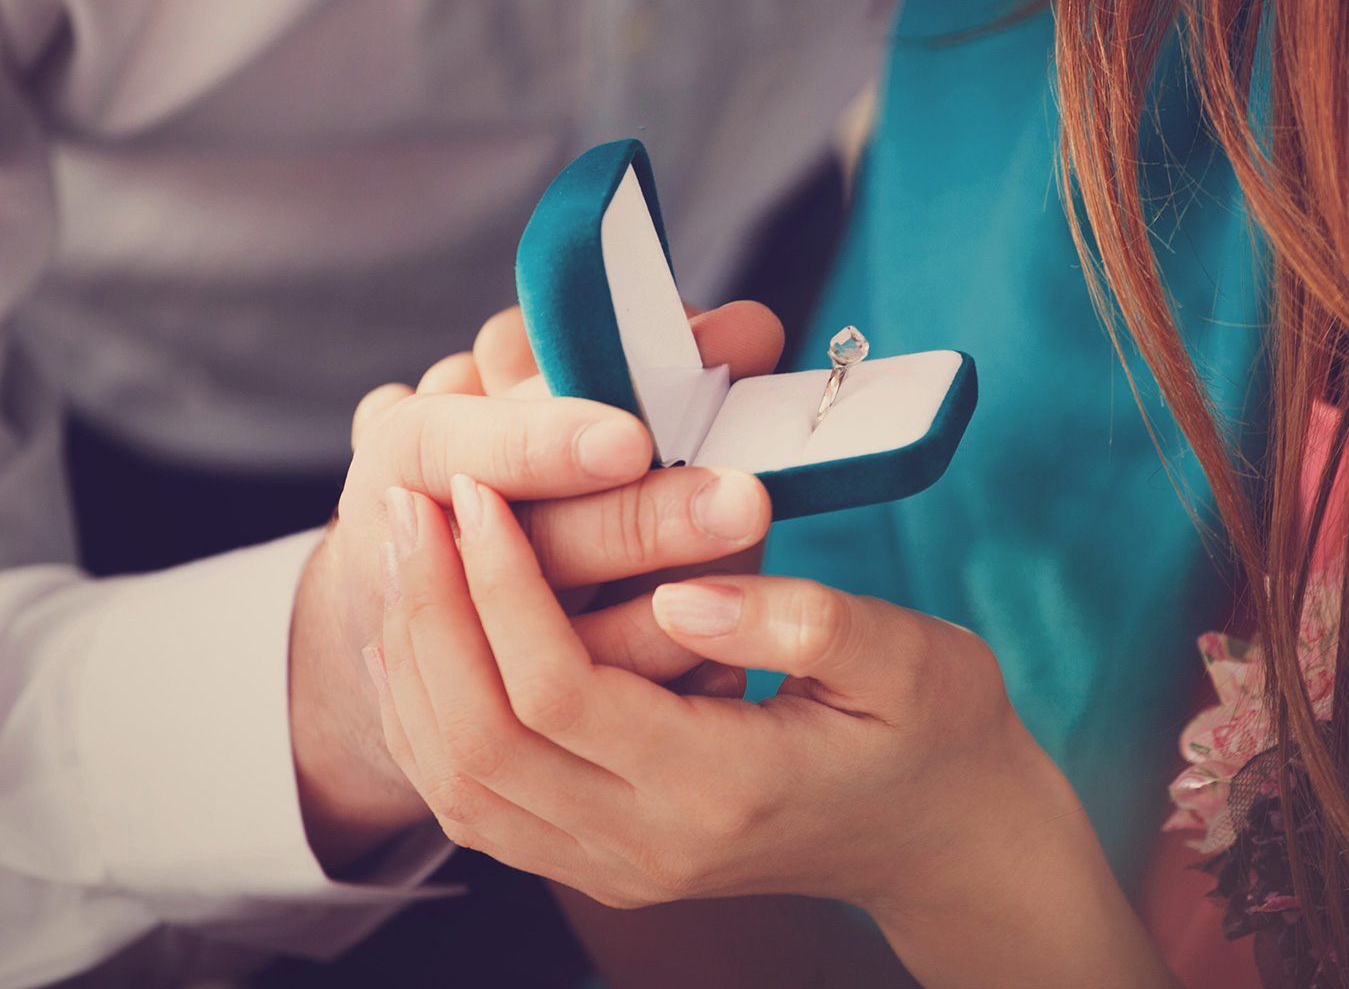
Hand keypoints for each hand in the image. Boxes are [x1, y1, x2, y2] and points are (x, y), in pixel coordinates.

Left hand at [371, 475, 1175, 987]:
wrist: (944, 837)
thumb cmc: (936, 731)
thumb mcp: (911, 661)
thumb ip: (804, 623)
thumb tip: (681, 590)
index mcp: (722, 788)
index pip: (558, 691)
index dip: (499, 584)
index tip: (478, 485)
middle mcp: (649, 845)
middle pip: (479, 741)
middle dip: (427, 611)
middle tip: (409, 501)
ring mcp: (617, 864)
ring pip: (457, 781)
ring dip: (414, 659)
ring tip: (404, 550)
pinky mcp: (601, 857)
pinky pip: (476, 800)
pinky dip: (430, 713)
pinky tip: (426, 632)